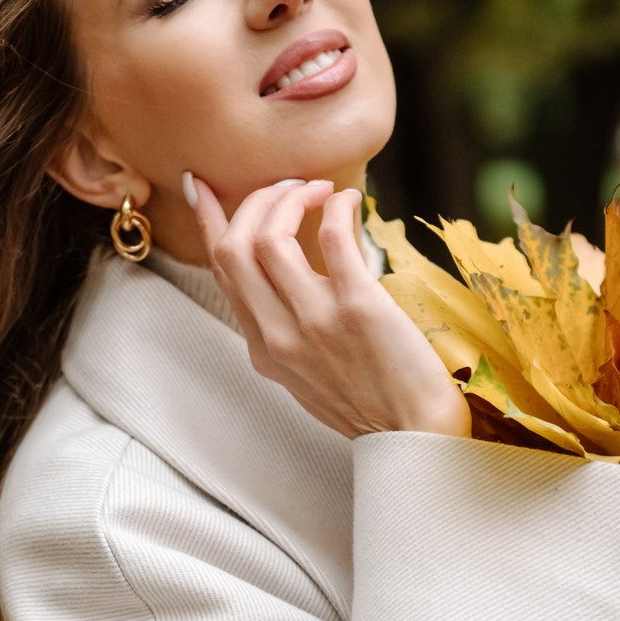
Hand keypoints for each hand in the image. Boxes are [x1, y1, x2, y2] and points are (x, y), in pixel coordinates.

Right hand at [187, 174, 471, 439]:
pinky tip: (347, 202)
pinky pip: (332, 236)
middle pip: (234, 248)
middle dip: (255, 201)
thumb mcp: (308, 375)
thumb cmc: (373, 403)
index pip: (221, 272)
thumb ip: (285, 333)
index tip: (202, 186)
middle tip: (291, 187)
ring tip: (318, 190)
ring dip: (291, 198)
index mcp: (263, 349)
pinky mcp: (357, 308)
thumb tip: (283, 281)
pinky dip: (336, 206)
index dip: (208, 221)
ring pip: (269, 239)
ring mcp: (314, 322)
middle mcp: (277, 336)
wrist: (416, 435)